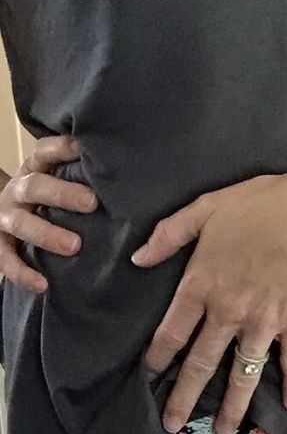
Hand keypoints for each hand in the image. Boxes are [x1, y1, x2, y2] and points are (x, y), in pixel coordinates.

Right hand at [0, 135, 97, 291]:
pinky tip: (43, 284)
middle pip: (35, 187)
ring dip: (47, 234)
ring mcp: (6, 217)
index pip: (45, 152)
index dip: (63, 149)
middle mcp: (17, 190)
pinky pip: (6, 260)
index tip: (87, 149)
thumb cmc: (49, 201)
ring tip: (74, 246)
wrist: (5, 219)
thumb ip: (84, 177)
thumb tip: (128, 173)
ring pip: (21, 223)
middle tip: (92, 204)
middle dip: (62, 194)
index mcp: (34, 169)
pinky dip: (23, 273)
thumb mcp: (61, 181)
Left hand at [132, 163, 286, 433]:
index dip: (157, 357)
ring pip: (244, 374)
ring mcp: (264, 323)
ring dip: (234, 405)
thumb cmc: (261, 204)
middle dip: (184, 397)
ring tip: (224, 432)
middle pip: (202, 363)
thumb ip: (170, 234)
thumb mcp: (206, 208)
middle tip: (171, 425)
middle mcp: (229, 313)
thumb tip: (138, 259)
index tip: (148, 376)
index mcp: (203, 285)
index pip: (172, 331)